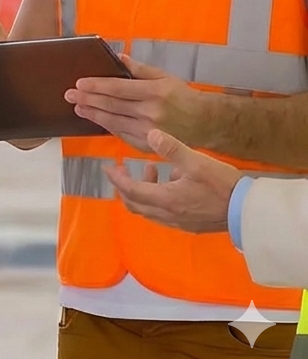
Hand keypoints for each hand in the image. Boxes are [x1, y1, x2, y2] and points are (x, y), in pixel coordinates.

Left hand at [64, 55, 205, 151]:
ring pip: (114, 122)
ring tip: (78, 107)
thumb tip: (119, 58)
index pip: (118, 88)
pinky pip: (122, 135)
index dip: (97, 86)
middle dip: (88, 100)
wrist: (205, 123)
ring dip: (93, 114)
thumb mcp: (165, 77)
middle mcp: (151, 113)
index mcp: (155, 92)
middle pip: (112, 106)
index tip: (80, 84)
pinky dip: (107, 127)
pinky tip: (96, 120)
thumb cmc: (183, 96)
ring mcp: (149, 132)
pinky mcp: (148, 145)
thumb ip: (141, 69)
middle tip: (69, 95)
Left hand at [104, 129, 240, 232]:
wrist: (250, 211)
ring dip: (143, 190)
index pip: (131, 191)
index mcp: (165, 200)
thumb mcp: (196, 161)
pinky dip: (158, 197)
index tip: (108, 166)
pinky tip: (173, 180)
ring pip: (149, 210)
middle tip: (122, 169)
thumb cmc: (221, 185)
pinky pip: (163, 213)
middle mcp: (168, 215)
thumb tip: (151, 133)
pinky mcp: (191, 225)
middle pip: (135, 205)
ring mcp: (180, 223)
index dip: (117, 179)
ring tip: (151, 168)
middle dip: (125, 187)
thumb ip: (171, 148)